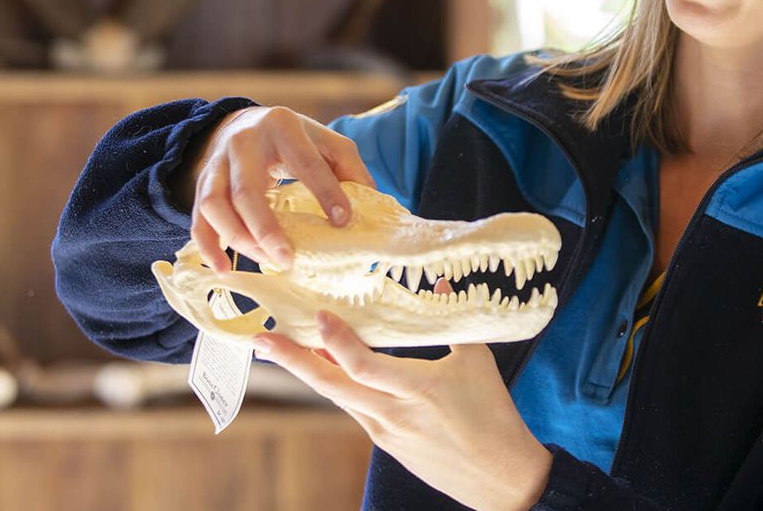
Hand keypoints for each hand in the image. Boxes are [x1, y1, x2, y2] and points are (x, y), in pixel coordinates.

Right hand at [190, 105, 374, 272]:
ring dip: (237, 239)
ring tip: (265, 262)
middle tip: (289, 259)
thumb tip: (371, 203)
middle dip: (266, 229)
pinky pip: (197, 219)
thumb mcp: (325, 140)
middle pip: (246, 190)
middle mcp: (243, 142)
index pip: (305, 162)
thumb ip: (349, 166)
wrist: (243, 123)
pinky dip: (207, 246)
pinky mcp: (202, 184)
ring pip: (215, 205)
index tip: (343, 221)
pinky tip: (222, 268)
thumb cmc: (293, 139)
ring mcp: (217, 164)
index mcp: (282, 126)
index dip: (326, 191)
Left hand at [249, 278, 553, 510]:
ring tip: (283, 347)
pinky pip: (354, 408)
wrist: (501, 479)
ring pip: (338, 397)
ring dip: (310, 370)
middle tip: (261, 338)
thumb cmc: (494, 416)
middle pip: (332, 386)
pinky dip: (337, 386)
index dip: (336, 341)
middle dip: (293, 360)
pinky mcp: (386, 444)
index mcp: (419, 390)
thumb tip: (436, 283)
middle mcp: (393, 414)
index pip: (364, 366)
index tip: (318, 315)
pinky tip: (329, 368)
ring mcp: (386, 432)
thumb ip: (452, 319)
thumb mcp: (477, 361)